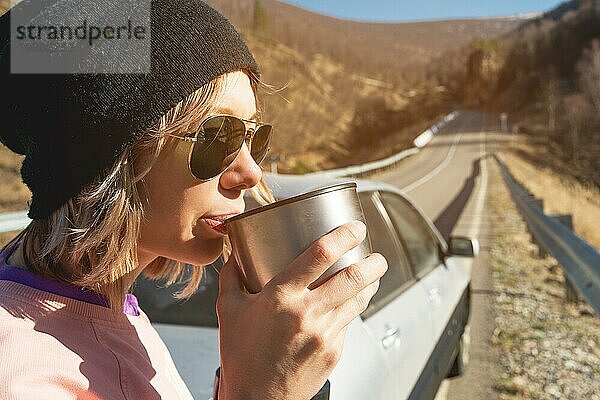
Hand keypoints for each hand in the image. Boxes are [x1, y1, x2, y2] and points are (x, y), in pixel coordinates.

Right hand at [216, 221, 387, 399]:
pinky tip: (349, 303)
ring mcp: (325, 334)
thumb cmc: (241, 357)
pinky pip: (348, 322)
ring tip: (373, 273)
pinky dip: (352, 308)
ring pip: (359, 299)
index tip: (355, 227)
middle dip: (372, 261)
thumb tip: (234, 255)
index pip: (320, 254)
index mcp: (281, 296)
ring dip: (371, 283)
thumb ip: (232, 277)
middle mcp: (307, 313)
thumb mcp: (228, 311)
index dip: (343, 235)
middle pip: (353, 276)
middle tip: (375, 254)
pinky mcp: (334, 351)